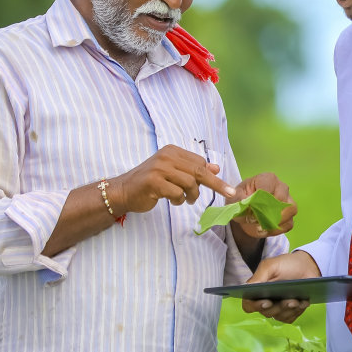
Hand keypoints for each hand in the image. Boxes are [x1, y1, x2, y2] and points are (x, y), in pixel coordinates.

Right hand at [110, 145, 234, 213]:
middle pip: (199, 171)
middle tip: (229, 193)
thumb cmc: (150, 183)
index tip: (224, 186)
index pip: (199, 162)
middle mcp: (166, 157)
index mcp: (172, 151)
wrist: (123, 191)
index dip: (211, 175)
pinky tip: (173, 201)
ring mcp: (159, 168)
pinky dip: (179, 200)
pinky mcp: (154, 182)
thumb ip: (192, 169)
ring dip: (191, 195)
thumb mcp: (173, 172)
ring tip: (185, 199)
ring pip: (190, 183)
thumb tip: (215, 168)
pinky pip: (177, 193)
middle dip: (216, 184)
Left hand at [230, 171, 296, 237]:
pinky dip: (276, 230)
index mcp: (267, 179)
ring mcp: (288, 200)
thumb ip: (235, 198)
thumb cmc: (240, 199)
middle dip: (267, 214)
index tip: (249, 210)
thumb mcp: (233, 198)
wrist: (245, 210)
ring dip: (274, 222)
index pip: (268, 191)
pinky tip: (265, 229)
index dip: (258, 203)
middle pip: (282, 200)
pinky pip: (289, 224)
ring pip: (290, 211)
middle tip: (254, 220)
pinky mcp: (290, 214)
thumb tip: (237, 197)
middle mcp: (281, 187)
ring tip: (259, 226)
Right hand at [242, 249, 319, 323]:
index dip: (255, 306)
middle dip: (278, 307)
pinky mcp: (289, 312)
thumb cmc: (287, 265)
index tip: (267, 302)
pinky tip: (303, 302)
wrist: (307, 266)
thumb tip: (247, 288)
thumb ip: (259, 275)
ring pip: (279, 317)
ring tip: (298, 300)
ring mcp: (277, 308)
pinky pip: (290, 318)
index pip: (248, 305)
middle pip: (266, 313)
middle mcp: (265, 301)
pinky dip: (297, 311)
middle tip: (290, 300)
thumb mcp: (271, 265)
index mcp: (257, 290)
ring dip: (289, 310)